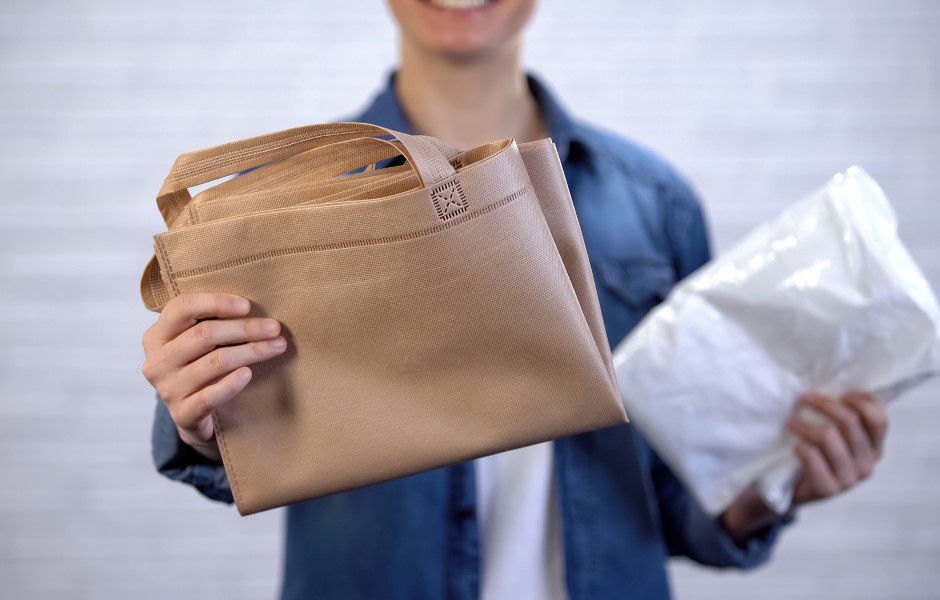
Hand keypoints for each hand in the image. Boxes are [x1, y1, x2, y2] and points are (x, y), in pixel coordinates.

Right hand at [141, 293, 287, 460]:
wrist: (191, 415)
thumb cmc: (200, 367)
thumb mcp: (196, 343)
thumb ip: (211, 322)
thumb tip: (255, 306)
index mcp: (157, 335)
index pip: (182, 307)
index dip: (216, 303)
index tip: (248, 305)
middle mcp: (157, 361)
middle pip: (204, 335)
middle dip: (244, 329)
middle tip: (274, 328)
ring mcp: (168, 389)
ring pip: (214, 362)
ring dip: (251, 352)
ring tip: (277, 346)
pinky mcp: (182, 414)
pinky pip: (210, 397)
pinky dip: (231, 384)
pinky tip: (248, 374)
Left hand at [788, 390, 887, 505]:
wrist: (797, 490)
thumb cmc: (818, 454)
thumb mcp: (837, 436)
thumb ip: (843, 417)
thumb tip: (833, 383)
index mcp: (875, 447)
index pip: (878, 418)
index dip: (860, 400)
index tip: (839, 393)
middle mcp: (868, 463)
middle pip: (850, 422)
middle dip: (824, 404)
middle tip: (804, 398)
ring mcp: (850, 479)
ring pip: (829, 437)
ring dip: (805, 425)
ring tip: (791, 423)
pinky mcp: (829, 489)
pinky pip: (813, 457)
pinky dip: (801, 447)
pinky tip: (795, 446)